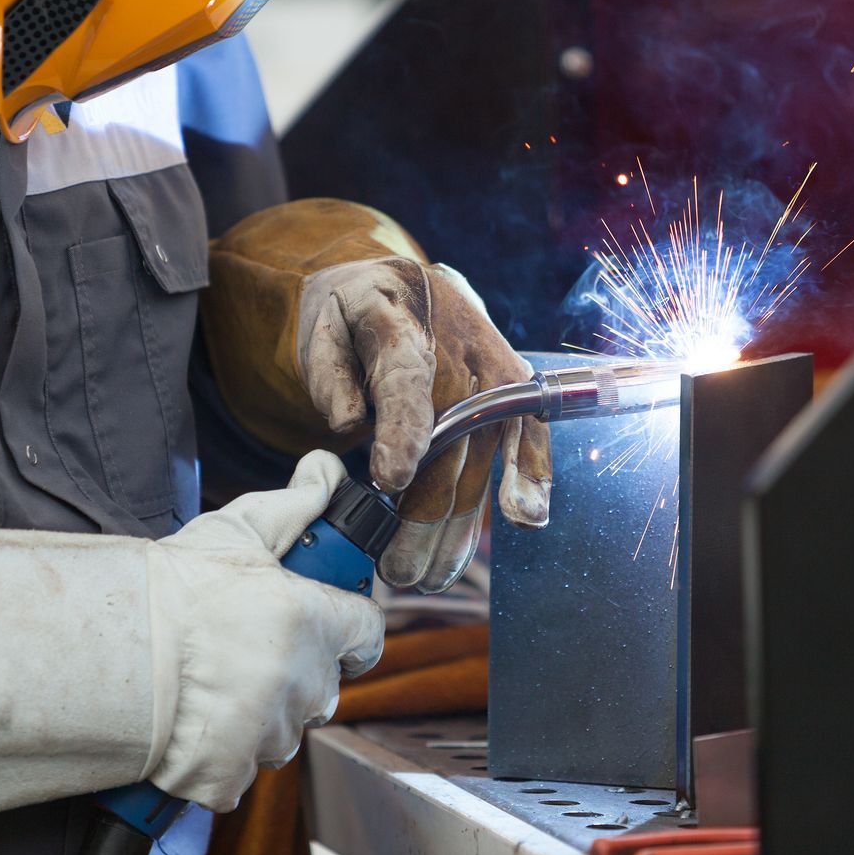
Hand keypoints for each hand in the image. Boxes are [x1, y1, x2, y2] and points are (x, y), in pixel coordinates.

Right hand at [146, 449, 384, 810]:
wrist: (110, 650)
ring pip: (282, 730)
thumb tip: (327, 473)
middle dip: (294, 672)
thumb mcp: (233, 531)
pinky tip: (191, 722)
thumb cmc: (171, 589)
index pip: (367, 631)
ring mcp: (269, 735)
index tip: (324, 625)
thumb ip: (294, 504)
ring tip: (210, 686)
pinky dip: (220, 754)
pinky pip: (240, 768)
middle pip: (322, 686)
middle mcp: (303, 684)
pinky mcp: (230, 775)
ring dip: (259, 715)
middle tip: (243, 650)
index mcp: (314, 623)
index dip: (348, 627)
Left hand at [297, 258, 551, 592]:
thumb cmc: (351, 313)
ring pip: (481, 458)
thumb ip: (330, 375)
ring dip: (459, 526)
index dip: (403, 433)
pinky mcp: (514, 387)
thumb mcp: (322, 328)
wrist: (398, 279)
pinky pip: (529, 435)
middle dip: (423, 517)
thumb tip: (348, 425)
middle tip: (398, 571)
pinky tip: (525, 518)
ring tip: (432, 575)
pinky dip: (531, 476)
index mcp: (399, 322)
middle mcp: (457, 348)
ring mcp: (493, 368)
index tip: (389, 481)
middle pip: (449, 443)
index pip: (406, 383)